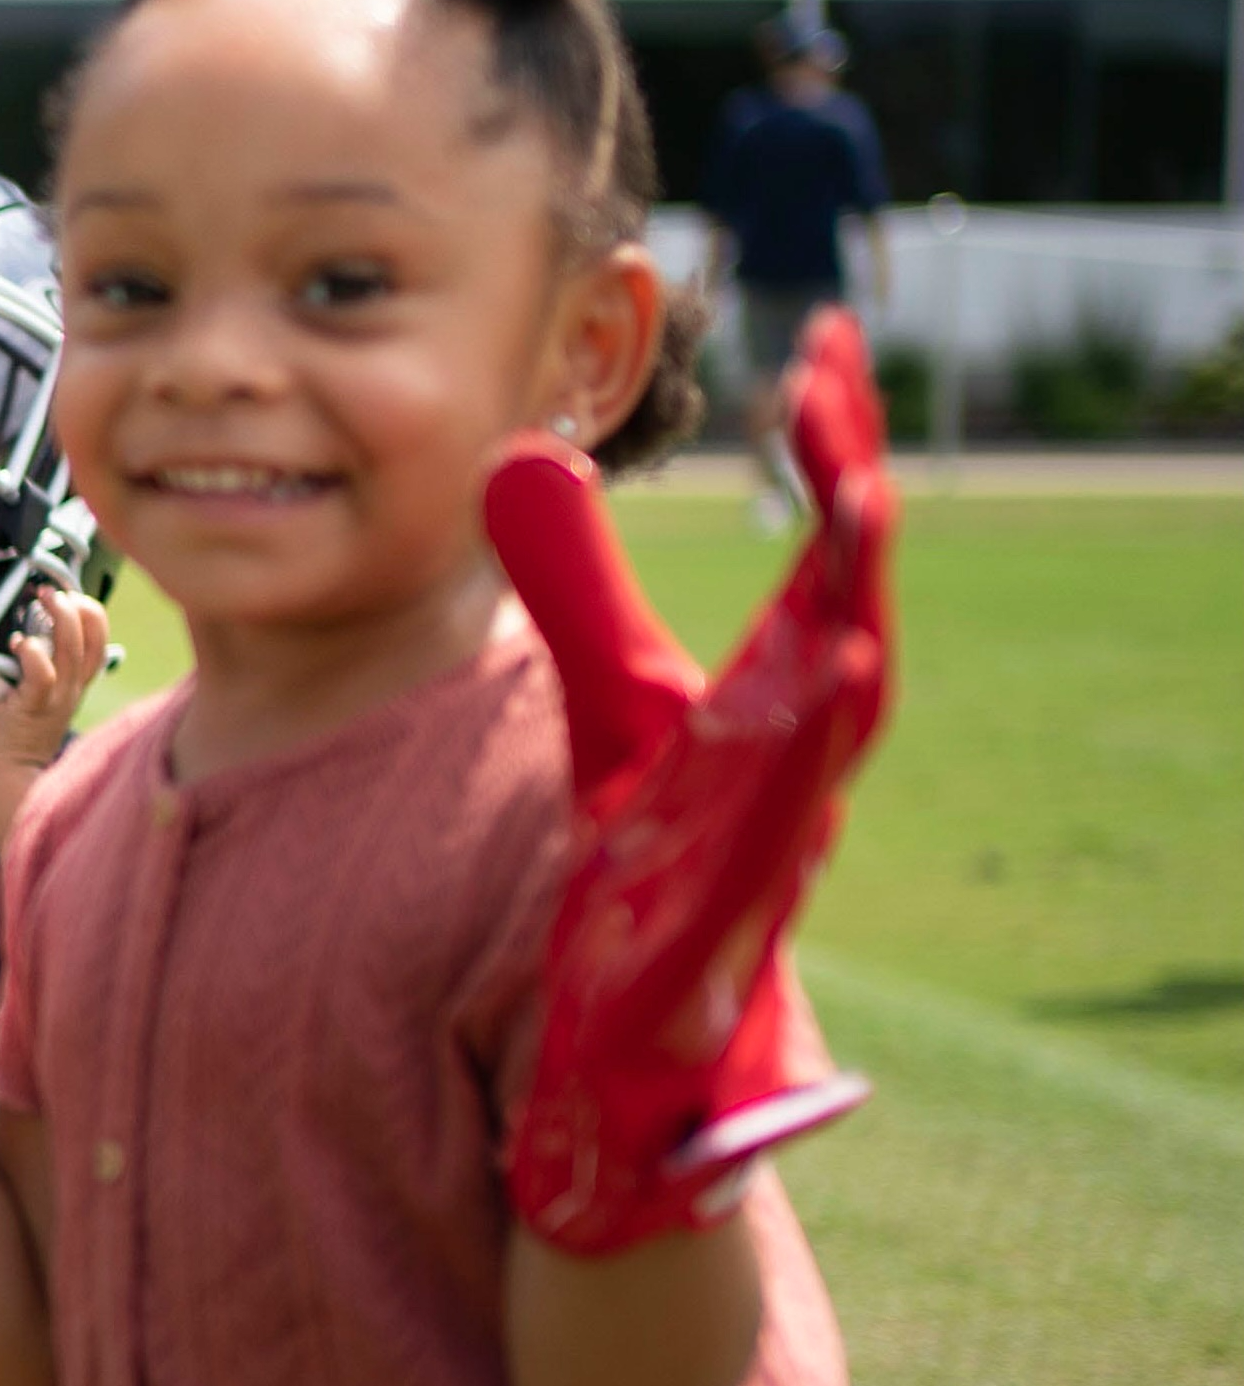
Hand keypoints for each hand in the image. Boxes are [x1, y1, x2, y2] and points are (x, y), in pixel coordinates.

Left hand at [0, 588, 107, 842]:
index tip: (73, 596)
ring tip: (43, 599)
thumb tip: (29, 634)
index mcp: (76, 685)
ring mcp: (55, 698)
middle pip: (92, 642)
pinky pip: (41, 674)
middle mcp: (72, 690)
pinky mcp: (31, 707)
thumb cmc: (18, 733)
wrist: (9, 774)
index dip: (92, 616)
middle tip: (56, 592)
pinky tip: (18, 642)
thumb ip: (41, 668)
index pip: (99, 645)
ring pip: (70, 651)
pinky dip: (32, 653)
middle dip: (80, 608)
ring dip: (59, 619)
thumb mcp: (39, 696)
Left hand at [487, 305, 896, 1254]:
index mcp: (780, 705)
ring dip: (844, 633)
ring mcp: (766, 853)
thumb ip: (575, 583)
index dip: (835, 448)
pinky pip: (756, 856)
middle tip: (849, 418)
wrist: (635, 1044)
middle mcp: (797, 769)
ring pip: (830, 735)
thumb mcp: (609, 704)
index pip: (828, 556)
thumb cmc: (650, 862)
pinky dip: (781, 781)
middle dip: (857, 523)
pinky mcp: (704, 935)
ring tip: (855, 519)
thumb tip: (527, 448)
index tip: (823, 341)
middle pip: (852, 623)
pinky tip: (796, 706)